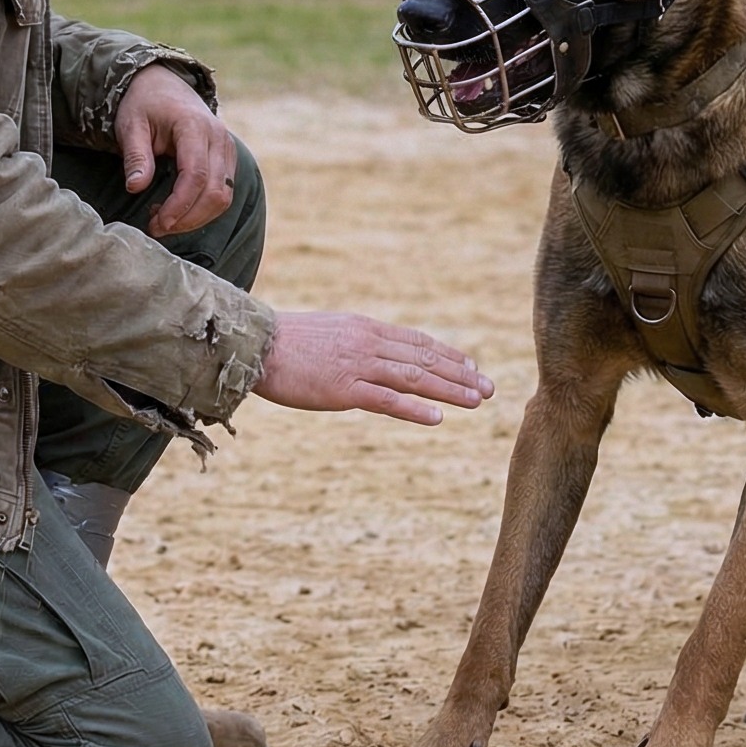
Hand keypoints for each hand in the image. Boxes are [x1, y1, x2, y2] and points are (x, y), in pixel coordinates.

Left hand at [114, 62, 237, 237]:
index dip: (179, 205)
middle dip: (188, 218)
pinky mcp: (227, 158)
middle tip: (156, 228)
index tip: (158, 223)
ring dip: (196, 217)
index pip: (196, 175)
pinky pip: (224, 191)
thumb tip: (135, 187)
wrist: (162, 84)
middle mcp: (218, 137)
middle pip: (215, 191)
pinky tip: (177, 209)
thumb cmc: (144, 105)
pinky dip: (203, 208)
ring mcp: (227, 148)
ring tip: (164, 220)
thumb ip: (136, 156)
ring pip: (224, 196)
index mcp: (194, 126)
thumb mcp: (131, 125)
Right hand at [255, 312, 493, 426]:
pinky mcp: (343, 389)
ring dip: (450, 390)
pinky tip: (438, 417)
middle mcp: (369, 343)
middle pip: (425, 359)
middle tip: (489, 388)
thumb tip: (378, 353)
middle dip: (461, 374)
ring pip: (414, 378)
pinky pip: (387, 400)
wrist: (256, 345)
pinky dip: (415, 409)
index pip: (418, 341)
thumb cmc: (288, 342)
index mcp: (367, 328)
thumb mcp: (332, 332)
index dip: (449, 355)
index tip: (472, 366)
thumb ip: (358, 342)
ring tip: (477, 401)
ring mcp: (358, 366)